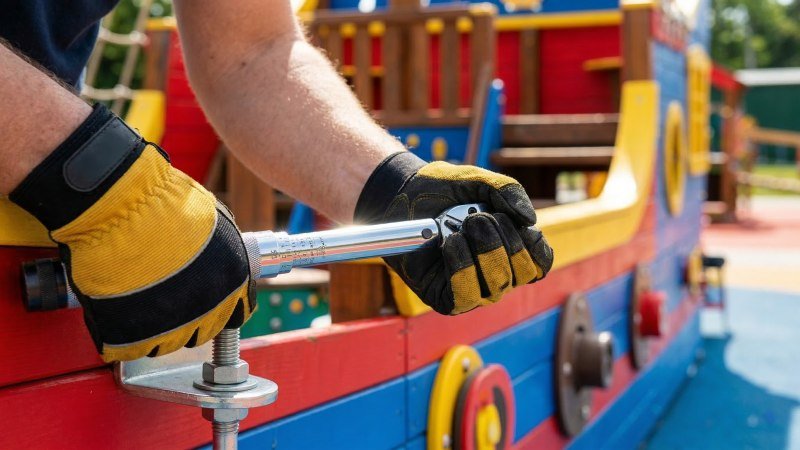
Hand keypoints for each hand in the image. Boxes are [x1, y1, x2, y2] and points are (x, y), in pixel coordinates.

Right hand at [10, 105, 255, 361]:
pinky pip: (133, 347)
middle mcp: (211, 311)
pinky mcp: (135, 339)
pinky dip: (126, 334)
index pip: (236, 313)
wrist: (122, 209)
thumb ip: (223, 252)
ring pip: (169, 342)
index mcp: (235, 283)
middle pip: (203, 330)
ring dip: (157, 327)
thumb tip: (221, 262)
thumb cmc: (165, 205)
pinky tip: (121, 309)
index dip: (217, 305)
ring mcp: (173, 329)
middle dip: (189, 316)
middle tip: (167, 295)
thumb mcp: (214, 223)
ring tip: (140, 297)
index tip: (203, 298)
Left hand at [354, 152, 553, 314]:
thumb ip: (507, 191)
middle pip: (521, 274)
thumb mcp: (478, 181)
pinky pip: (464, 295)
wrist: (403, 194)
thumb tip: (529, 219)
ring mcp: (472, 289)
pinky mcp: (445, 298)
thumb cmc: (443, 191)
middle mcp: (496, 274)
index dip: (534, 244)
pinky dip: (461, 265)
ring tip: (461, 226)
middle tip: (477, 217)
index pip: (539, 263)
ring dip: (483, 250)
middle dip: (503, 240)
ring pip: (496, 285)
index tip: (516, 222)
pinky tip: (450, 242)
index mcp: (511, 251)